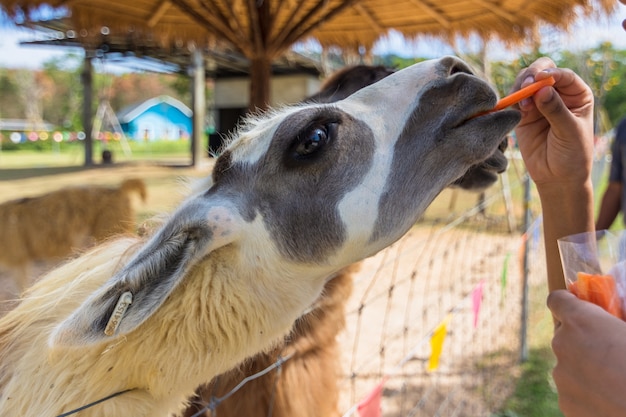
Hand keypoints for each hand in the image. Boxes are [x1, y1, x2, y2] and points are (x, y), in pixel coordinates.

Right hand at [513, 57, 593, 189]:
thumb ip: (556, 110)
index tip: (541, 79)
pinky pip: (514, 100)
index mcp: (576, 94)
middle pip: (542, 71)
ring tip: (523, 103)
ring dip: (521, 87)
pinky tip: (518, 109)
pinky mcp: (522, 115)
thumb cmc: (572, 154)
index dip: (552, 73)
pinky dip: (512, 100)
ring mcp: (538, 103)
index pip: (564, 75)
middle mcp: (557, 94)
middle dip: (533, 74)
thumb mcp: (569, 131)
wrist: (557, 177)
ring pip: (525, 82)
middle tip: (528, 85)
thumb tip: (542, 89)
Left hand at [548, 290, 625, 416]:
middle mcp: (562, 344)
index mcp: (581, 321)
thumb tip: (616, 315)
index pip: (558, 300)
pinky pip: (573, 391)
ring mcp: (561, 375)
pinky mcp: (565, 402)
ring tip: (615, 381)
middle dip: (582, 342)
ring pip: (569, 366)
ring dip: (586, 369)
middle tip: (610, 354)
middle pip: (564, 337)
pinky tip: (610, 399)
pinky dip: (587, 393)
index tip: (580, 310)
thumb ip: (621, 315)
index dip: (569, 304)